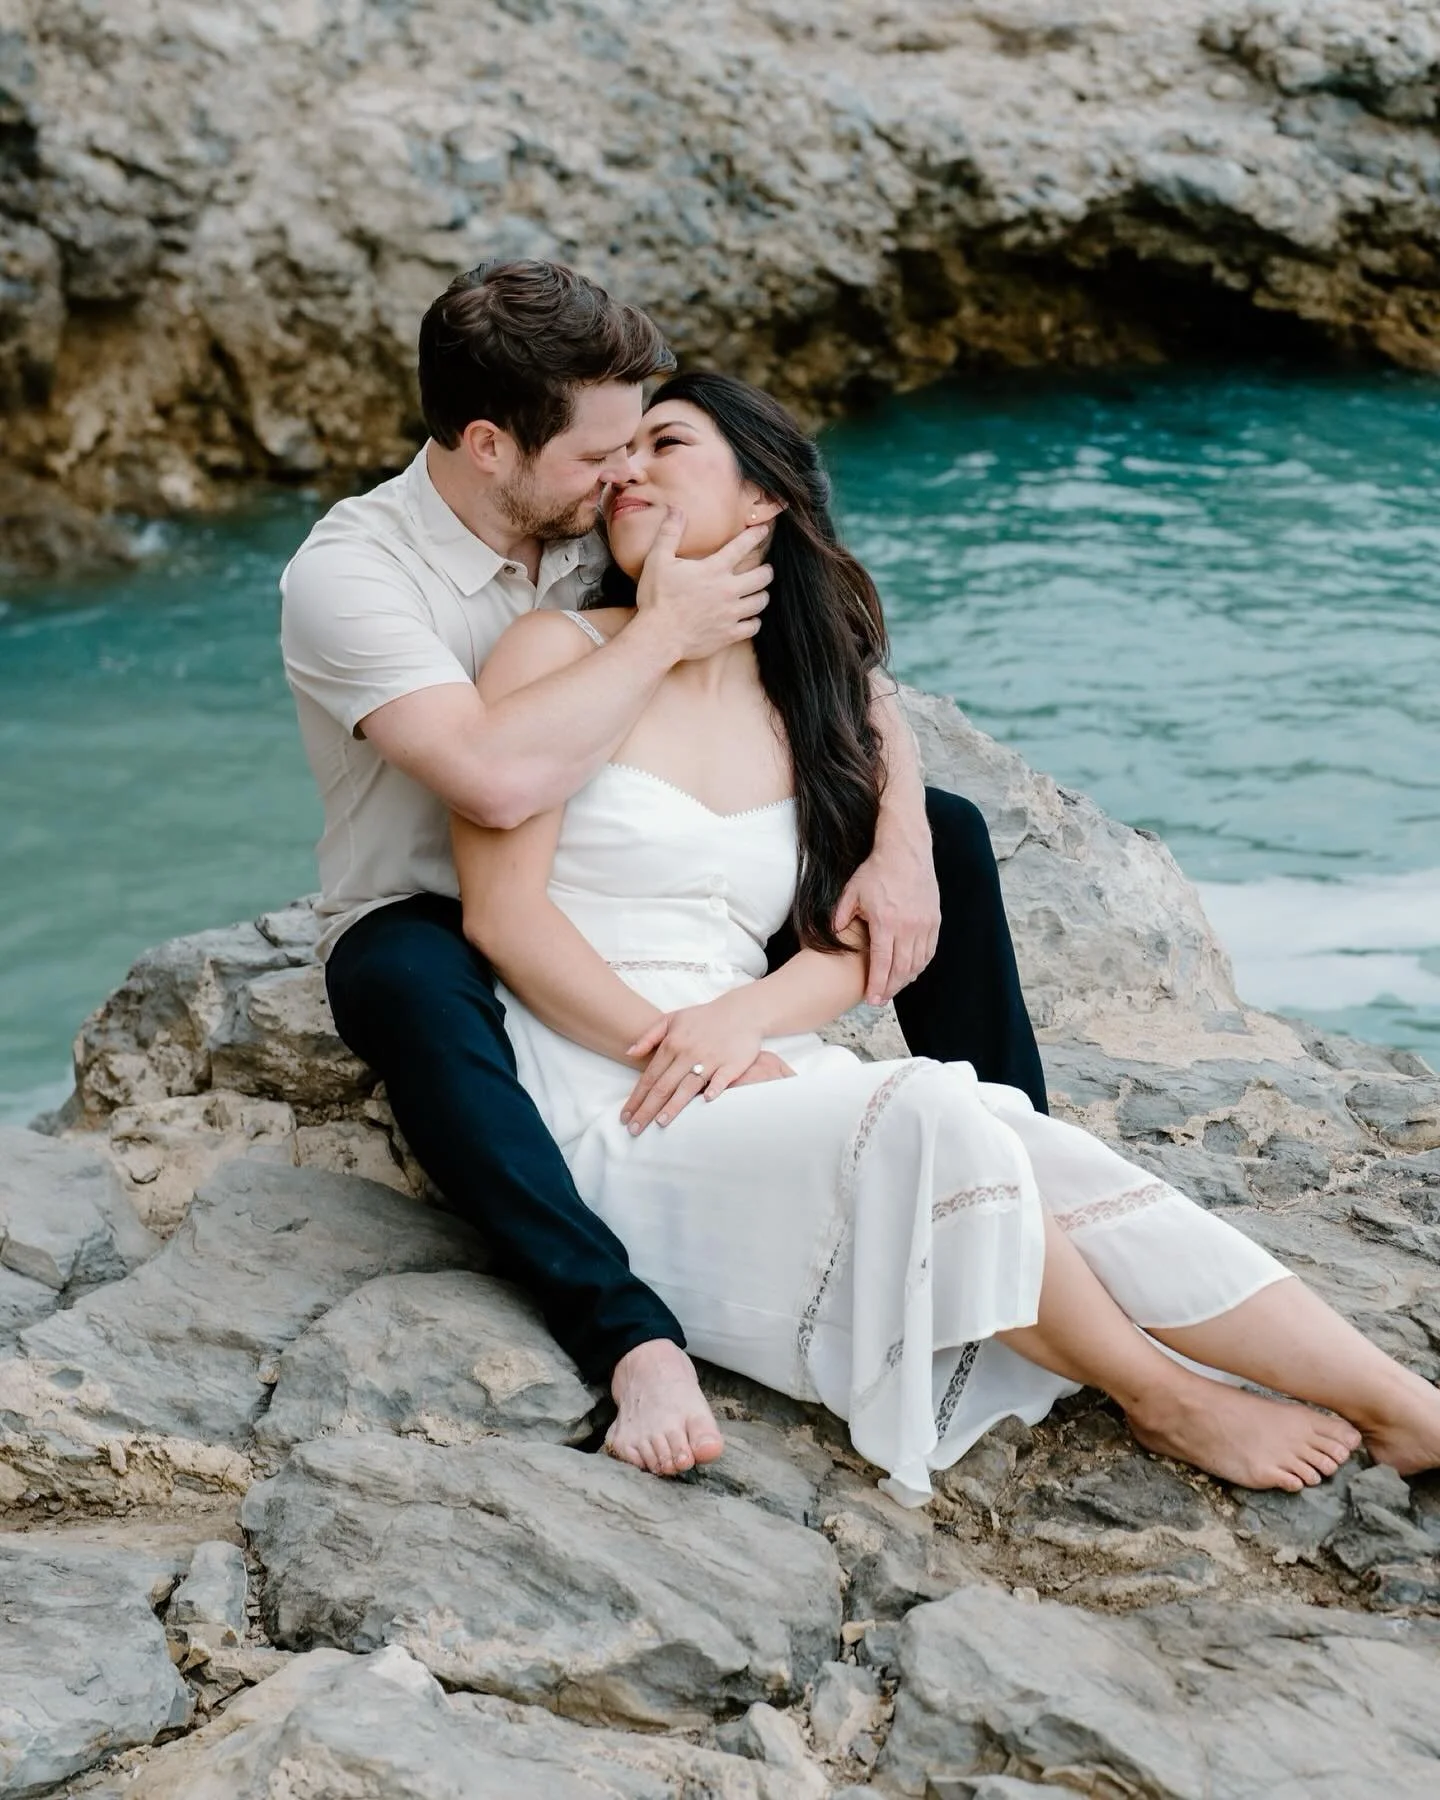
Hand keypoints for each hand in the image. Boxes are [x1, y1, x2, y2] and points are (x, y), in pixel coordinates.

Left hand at [621, 993, 777, 1133]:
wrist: (741, 1011)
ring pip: (688, 1086)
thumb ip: (649, 1036)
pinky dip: (715, 1088)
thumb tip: (628, 1053)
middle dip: (647, 1109)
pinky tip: (707, 1101)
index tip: (625, 1116)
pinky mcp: (731, 1063)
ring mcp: (710, 1059)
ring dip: (673, 1105)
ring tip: (660, 1123)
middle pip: (663, 1086)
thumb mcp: (672, 1019)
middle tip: (634, 1129)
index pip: (649, 1077)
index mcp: (672, 1044)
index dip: (636, 1098)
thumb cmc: (704, 1018)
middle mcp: (688, 1054)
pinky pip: (721, 1078)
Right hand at [634, 509, 771, 662]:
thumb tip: (676, 509)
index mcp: (713, 570)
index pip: (741, 547)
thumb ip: (670, 533)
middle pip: (761, 576)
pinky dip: (754, 621)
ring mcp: (730, 614)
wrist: (658, 636)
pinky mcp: (729, 634)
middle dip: (766, 570)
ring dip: (762, 595)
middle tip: (765, 569)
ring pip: (760, 601)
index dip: (755, 536)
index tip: (763, 530)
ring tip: (759, 592)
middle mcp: (728, 590)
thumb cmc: (657, 598)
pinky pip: (753, 627)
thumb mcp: (658, 560)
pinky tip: (750, 618)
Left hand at [835, 831, 940, 1005]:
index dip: (876, 984)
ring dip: (905, 980)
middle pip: (901, 969)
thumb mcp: (851, 892)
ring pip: (917, 963)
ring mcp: (924, 924)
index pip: (881, 963)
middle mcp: (908, 926)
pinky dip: (920, 965)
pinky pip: (929, 951)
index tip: (871, 999)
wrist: (905, 851)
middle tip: (880, 1000)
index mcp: (885, 922)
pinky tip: (910, 971)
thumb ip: (840, 916)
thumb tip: (832, 934)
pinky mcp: (934, 920)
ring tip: (893, 988)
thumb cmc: (876, 871)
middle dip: (890, 988)